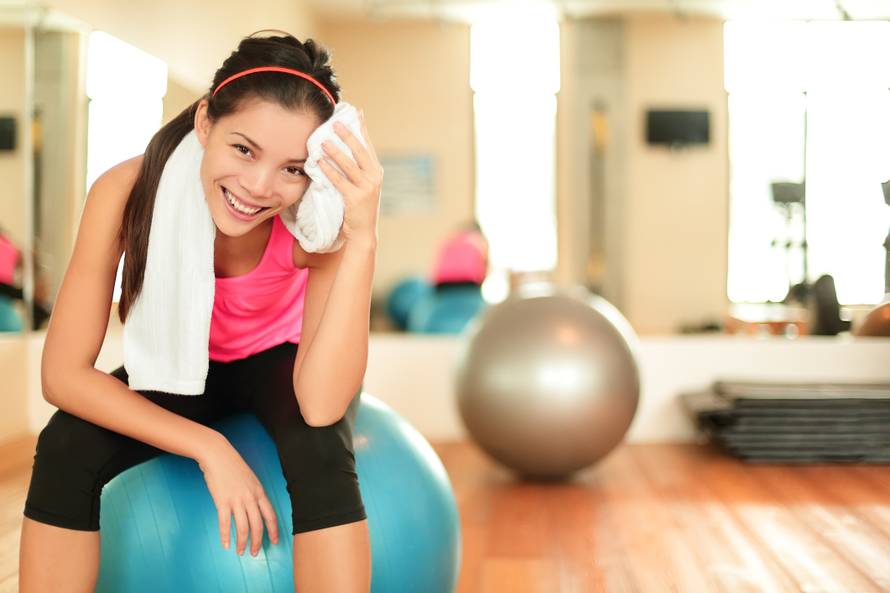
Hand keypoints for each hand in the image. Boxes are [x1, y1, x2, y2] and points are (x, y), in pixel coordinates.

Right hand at [196, 436, 279, 555]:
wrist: (218, 455)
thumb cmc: (233, 466)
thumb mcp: (250, 479)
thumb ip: (254, 493)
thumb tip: (254, 507)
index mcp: (259, 492)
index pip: (270, 515)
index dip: (273, 530)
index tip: (274, 541)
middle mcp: (250, 497)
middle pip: (258, 525)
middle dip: (257, 541)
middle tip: (255, 553)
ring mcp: (236, 500)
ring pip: (243, 527)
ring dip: (242, 542)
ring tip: (240, 552)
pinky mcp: (222, 501)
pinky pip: (225, 523)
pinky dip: (225, 536)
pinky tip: (225, 544)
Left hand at [318, 110, 382, 244]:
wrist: (363, 232)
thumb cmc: (360, 207)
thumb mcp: (364, 184)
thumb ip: (358, 168)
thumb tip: (344, 147)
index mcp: (376, 171)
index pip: (368, 145)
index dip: (362, 128)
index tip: (357, 112)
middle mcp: (374, 177)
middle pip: (360, 151)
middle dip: (348, 135)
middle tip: (335, 122)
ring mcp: (366, 188)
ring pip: (349, 165)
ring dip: (335, 152)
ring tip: (323, 141)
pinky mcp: (355, 198)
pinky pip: (339, 181)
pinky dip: (328, 170)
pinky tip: (319, 163)